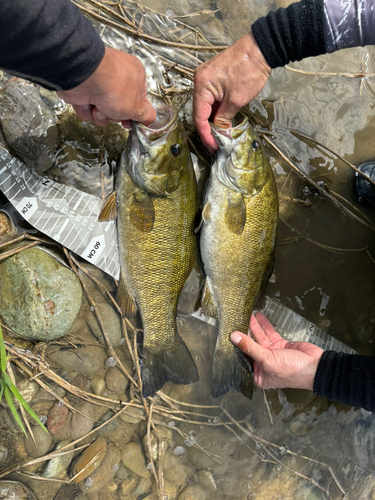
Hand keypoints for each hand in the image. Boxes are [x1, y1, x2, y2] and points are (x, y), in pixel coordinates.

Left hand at [57, 47, 155, 127]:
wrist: (87, 78)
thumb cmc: (116, 88)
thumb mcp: (138, 107)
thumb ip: (147, 115)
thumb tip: (151, 119)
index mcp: (135, 76)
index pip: (137, 99)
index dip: (132, 114)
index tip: (129, 122)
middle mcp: (116, 77)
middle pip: (118, 108)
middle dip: (113, 115)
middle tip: (113, 112)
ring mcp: (98, 82)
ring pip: (101, 111)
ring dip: (99, 115)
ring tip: (98, 107)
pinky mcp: (83, 88)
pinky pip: (86, 108)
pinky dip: (86, 110)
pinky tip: (87, 104)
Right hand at [193, 33, 270, 152]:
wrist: (260, 48)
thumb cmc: (249, 71)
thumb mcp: (237, 100)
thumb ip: (225, 118)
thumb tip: (220, 133)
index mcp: (202, 86)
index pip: (199, 117)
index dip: (206, 135)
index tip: (213, 147)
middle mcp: (199, 81)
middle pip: (200, 112)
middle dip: (208, 130)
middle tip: (216, 145)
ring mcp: (205, 78)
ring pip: (205, 106)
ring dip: (212, 121)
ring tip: (220, 136)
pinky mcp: (212, 78)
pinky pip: (210, 99)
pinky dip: (215, 111)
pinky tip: (222, 122)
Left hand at [230, 312, 323, 390]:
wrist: (317, 366)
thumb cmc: (292, 370)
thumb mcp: (267, 359)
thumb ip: (250, 347)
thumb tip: (234, 337)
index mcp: (259, 375)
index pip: (243, 359)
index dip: (236, 347)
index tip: (227, 335)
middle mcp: (264, 365)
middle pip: (250, 346)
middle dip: (244, 334)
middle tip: (236, 321)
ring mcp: (273, 354)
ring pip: (260, 338)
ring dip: (254, 327)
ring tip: (246, 315)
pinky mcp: (280, 345)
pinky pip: (269, 334)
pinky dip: (264, 326)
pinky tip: (258, 317)